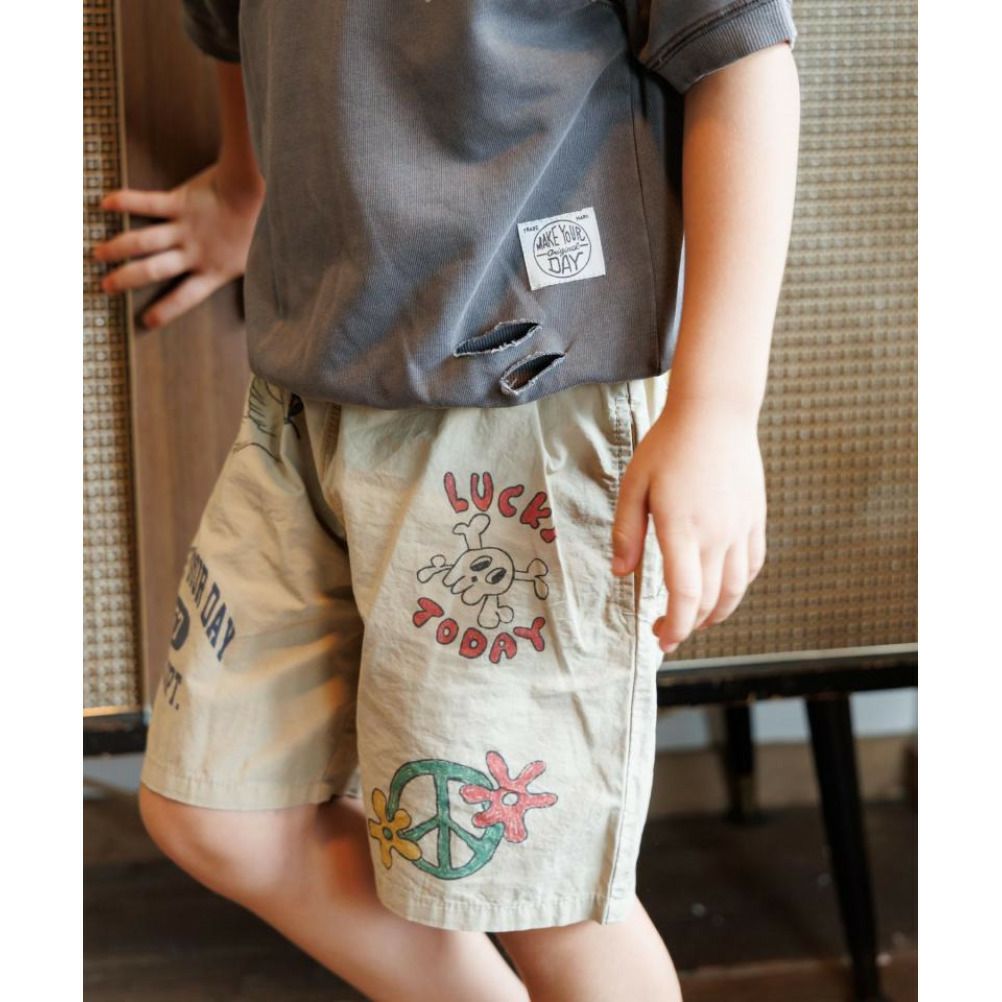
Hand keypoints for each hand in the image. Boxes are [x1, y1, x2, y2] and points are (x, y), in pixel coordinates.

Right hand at [92, 161, 264, 328]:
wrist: (257, 190)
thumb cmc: (260, 226)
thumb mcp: (258, 264)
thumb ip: (249, 285)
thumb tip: (252, 316)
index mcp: (214, 271)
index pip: (186, 297)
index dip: (166, 311)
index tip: (147, 322)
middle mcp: (193, 252)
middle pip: (153, 271)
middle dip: (126, 279)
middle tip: (105, 286)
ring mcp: (184, 228)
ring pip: (143, 241)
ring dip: (118, 248)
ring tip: (97, 254)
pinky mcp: (179, 202)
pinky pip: (147, 202)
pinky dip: (125, 202)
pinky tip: (105, 204)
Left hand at [611, 397, 766, 653]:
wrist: (716, 413)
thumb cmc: (669, 445)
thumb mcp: (634, 485)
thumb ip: (626, 533)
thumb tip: (622, 573)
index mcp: (682, 528)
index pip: (685, 595)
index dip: (675, 626)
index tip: (660, 637)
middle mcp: (717, 534)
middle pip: (711, 600)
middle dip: (689, 625)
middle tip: (668, 632)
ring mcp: (741, 527)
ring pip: (736, 588)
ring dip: (717, 613)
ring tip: (697, 620)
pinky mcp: (755, 518)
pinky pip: (752, 564)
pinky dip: (739, 586)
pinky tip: (724, 589)